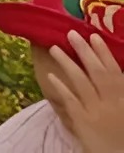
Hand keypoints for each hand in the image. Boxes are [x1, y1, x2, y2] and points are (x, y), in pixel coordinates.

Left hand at [41, 33, 123, 152]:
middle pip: (98, 73)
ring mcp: (96, 112)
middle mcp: (112, 104)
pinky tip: (50, 76)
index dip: (104, 54)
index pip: (115, 73)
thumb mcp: (123, 108)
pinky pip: (70, 101)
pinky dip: (61, 87)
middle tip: (71, 33)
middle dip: (85, 52)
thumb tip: (112, 72)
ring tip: (54, 48)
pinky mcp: (82, 122)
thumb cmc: (121, 133)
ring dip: (67, 63)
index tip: (94, 36)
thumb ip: (118, 91)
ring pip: (81, 83)